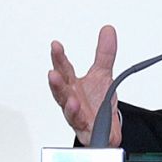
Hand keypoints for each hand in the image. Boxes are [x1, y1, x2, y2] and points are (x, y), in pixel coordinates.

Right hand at [48, 26, 120, 146]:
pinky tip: (84, 119)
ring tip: (71, 100)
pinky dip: (83, 125)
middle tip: (53, 73)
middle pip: (62, 91)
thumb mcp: (103, 75)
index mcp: (73, 85)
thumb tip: (108, 30)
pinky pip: (84, 129)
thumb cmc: (97, 103)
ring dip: (68, 106)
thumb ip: (104, 54)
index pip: (64, 69)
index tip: (55, 45)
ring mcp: (78, 117)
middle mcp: (72, 100)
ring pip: (69, 112)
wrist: (106, 130)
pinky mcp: (87, 132)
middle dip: (57, 83)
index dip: (59, 58)